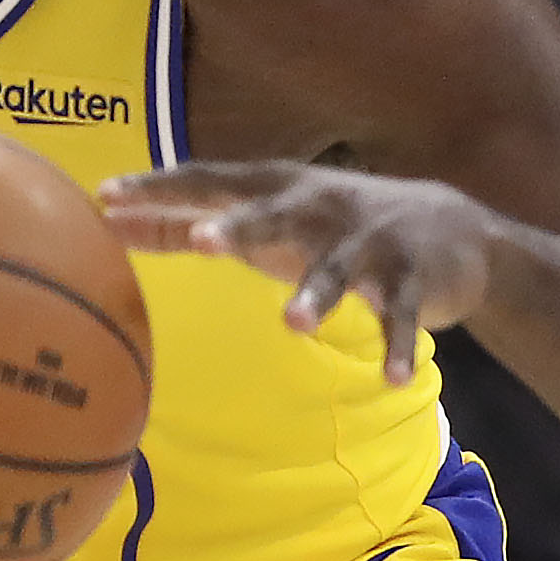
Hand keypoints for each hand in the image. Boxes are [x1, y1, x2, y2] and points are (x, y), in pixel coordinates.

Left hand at [102, 164, 495, 387]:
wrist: (451, 227)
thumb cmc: (326, 226)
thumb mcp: (259, 221)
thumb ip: (185, 225)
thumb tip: (110, 221)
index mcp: (277, 190)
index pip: (210, 183)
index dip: (162, 188)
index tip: (108, 196)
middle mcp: (321, 207)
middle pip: (275, 214)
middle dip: (242, 227)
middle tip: (203, 241)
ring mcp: (369, 242)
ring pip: (339, 268)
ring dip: (317, 294)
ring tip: (294, 324)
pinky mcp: (414, 277)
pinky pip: (402, 315)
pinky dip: (399, 345)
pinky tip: (392, 377)